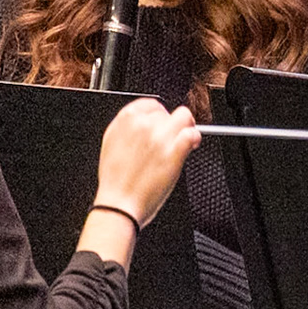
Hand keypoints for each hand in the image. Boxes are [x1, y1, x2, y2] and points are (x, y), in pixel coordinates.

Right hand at [93, 97, 199, 227]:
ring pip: (185, 117)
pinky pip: (192, 133)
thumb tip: (147, 121)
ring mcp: (159, 137)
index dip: (161, 115)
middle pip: (169, 112)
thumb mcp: (112, 144)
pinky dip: (195, 137)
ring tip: (186, 139)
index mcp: (125, 120)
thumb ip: (128, 128)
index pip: (152, 104)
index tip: (165, 123)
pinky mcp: (174, 151)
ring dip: (187, 127)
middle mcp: (142, 125)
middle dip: (172, 125)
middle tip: (173, 139)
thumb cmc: (115, 181)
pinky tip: (193, 145)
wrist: (118, 204)